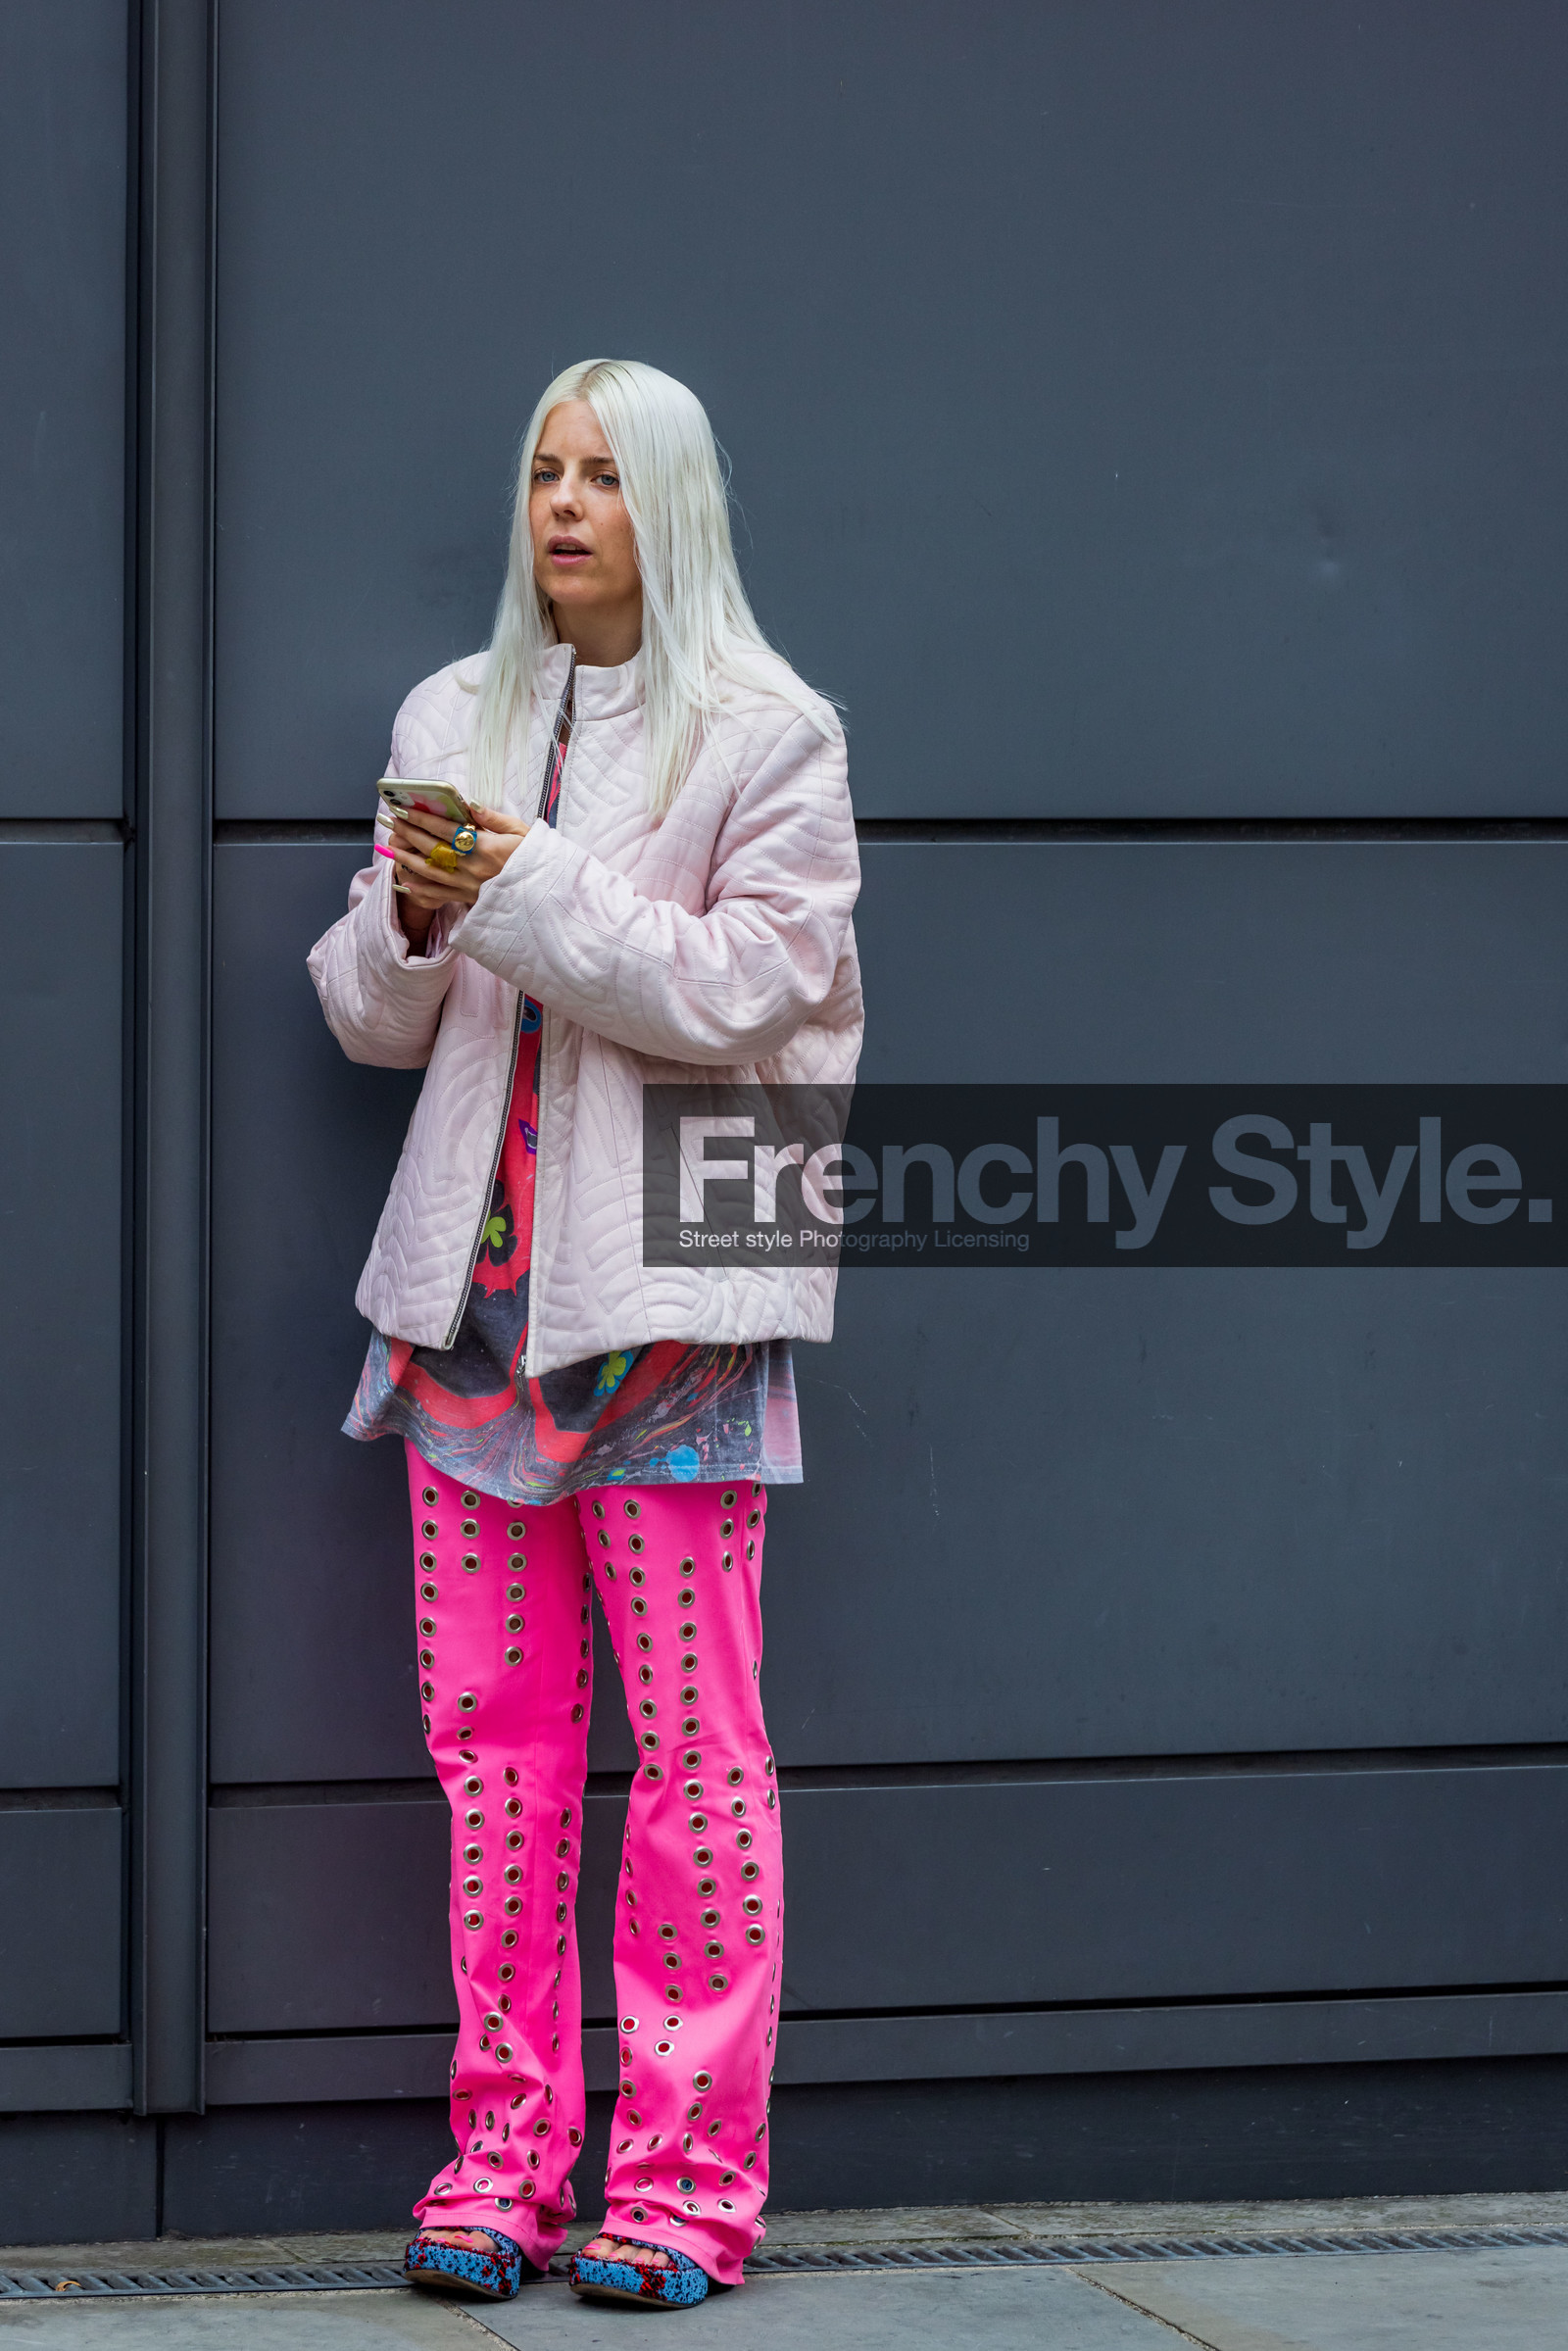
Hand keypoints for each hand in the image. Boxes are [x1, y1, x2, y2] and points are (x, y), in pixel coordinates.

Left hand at [382, 803, 528, 949]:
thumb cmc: (535, 859)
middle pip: (434, 848)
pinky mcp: (470, 900)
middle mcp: (474, 868)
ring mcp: (470, 886)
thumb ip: (494, 818)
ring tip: (390, 847)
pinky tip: (406, 882)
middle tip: (391, 822)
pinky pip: (441, 895)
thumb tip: (470, 803)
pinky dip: (421, 889)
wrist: (546, 894)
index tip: (404, 809)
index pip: (446, 830)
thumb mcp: (521, 832)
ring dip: (408, 858)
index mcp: (486, 847)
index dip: (422, 819)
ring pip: (432, 871)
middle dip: (409, 834)